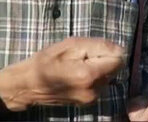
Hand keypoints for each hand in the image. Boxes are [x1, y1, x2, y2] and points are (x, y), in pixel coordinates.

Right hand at [0, 37, 123, 111]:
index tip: (93, 49)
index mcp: (89, 76)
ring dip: (98, 68)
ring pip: (108, 76)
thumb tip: (119, 50)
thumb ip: (98, 46)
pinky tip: (77, 74)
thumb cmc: (46, 61)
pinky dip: (93, 77)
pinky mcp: (88, 102)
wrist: (28, 85)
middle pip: (114, 69)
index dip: (109, 50)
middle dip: (103, 59)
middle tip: (82, 57)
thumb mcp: (71, 45)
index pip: (118, 59)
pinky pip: (100, 84)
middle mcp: (94, 90)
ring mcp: (91, 99)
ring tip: (77, 65)